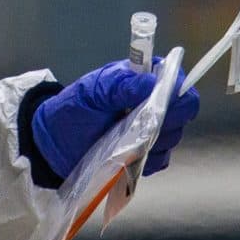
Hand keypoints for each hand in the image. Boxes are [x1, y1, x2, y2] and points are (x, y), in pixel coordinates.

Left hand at [28, 60, 201, 181]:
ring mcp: (153, 131)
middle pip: (183, 112)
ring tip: (124, 139)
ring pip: (173, 138)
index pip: (178, 80)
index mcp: (145, 79)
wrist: (56, 143)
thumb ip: (123, 85)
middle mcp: (154, 103)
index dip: (178, 91)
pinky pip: (160, 160)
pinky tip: (125, 156)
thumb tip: (152, 83)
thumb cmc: (74, 108)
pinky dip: (146, 160)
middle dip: (166, 120)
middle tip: (139, 124)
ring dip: (153, 141)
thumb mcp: (94, 91)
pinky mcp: (146, 155)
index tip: (162, 102)